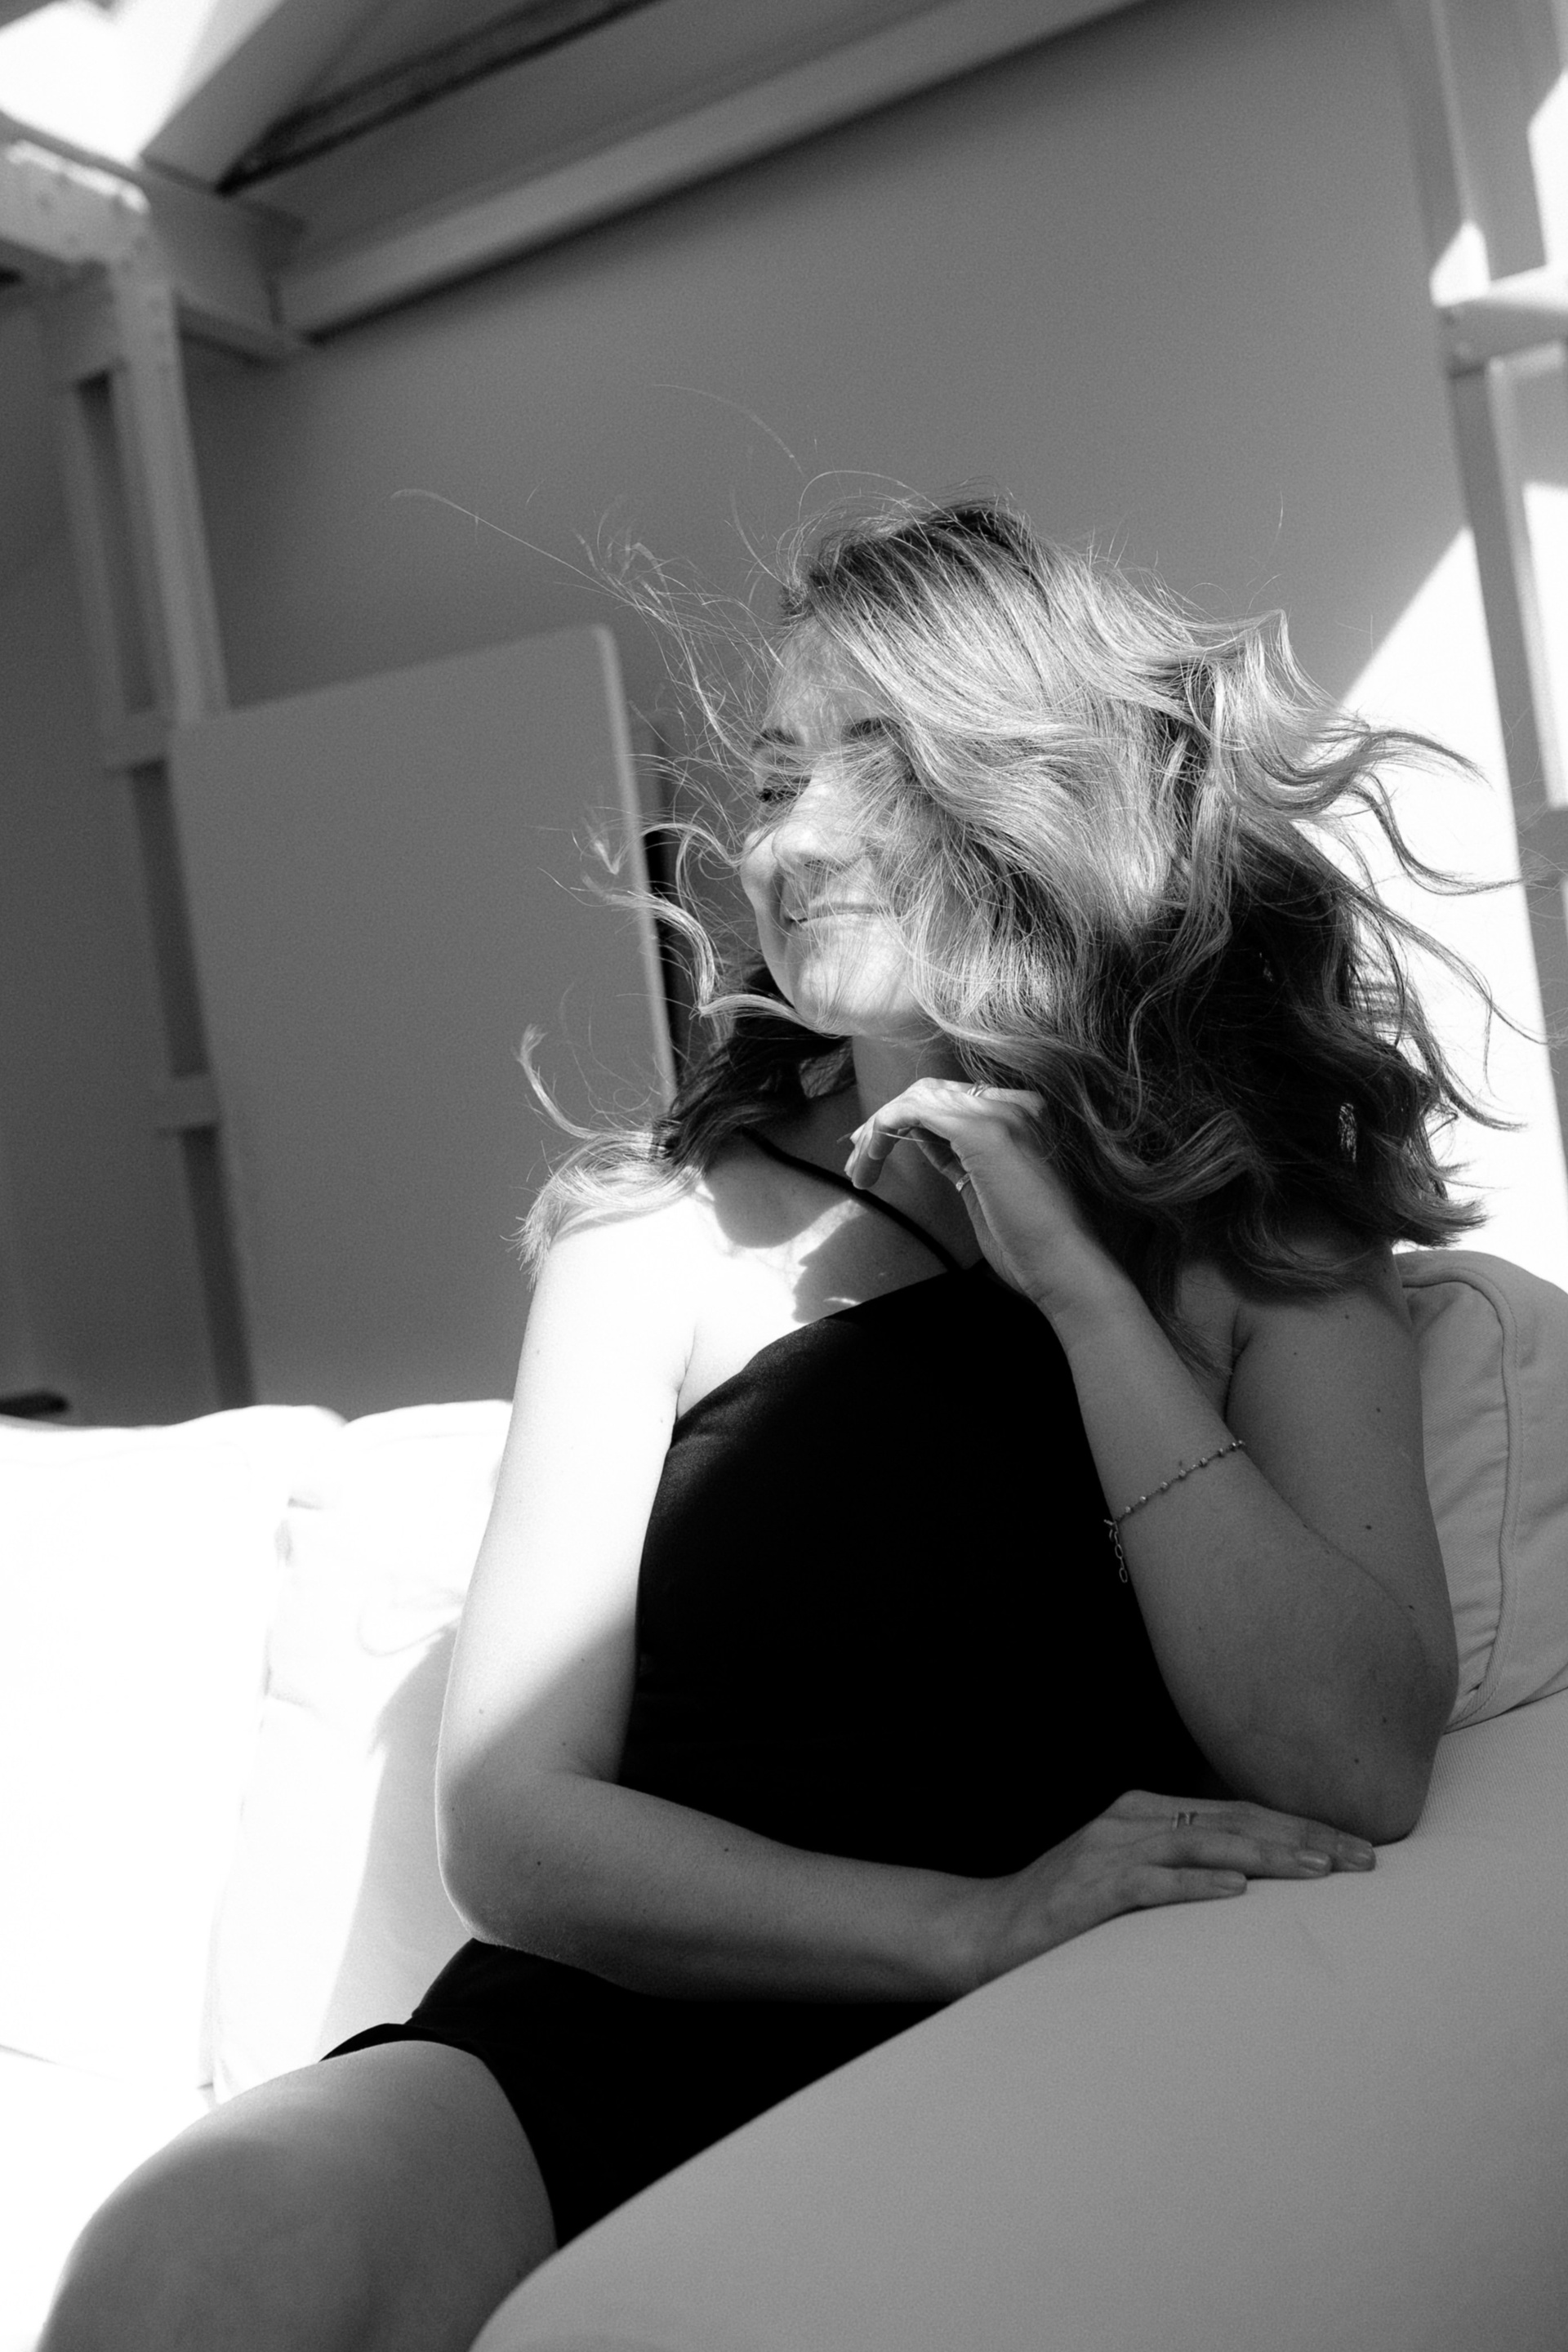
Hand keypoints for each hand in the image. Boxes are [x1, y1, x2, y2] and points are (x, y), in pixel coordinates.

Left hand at [845, 1077, 1107, 1309]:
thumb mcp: (988, 1191)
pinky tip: (870, 1163)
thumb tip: (927, 1141)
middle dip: (887, 1121)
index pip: (952, 1102)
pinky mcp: (981, 1132)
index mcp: (1022, 1116)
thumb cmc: (1032, 1247)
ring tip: (859, 1169)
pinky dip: (882, 1133)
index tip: (877, 1152)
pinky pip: (912, 1113)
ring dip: (878, 1131)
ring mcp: (1000, 1114)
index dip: (909, 1121)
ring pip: (917, 1099)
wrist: (1066, 1268)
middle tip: (859, 1158)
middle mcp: (1015, 1105)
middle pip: (931, 1093)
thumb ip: (962, 1160)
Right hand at [947, 1788, 1377, 1993]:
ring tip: (1321, 1870)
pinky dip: (1197, 1886)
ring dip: (1268, 1857)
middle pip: (1233, 1822)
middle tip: (1364, 1859)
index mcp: (1145, 1814)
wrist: (984, 1932)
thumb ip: (1180, 1873)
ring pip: (1204, 1845)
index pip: (1239, 1813)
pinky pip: (1153, 1885)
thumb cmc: (1065, 1916)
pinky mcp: (1090, 1890)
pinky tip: (1239, 1894)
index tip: (1356, 1849)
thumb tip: (1256, 1889)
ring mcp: (1109, 1852)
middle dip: (1304, 1838)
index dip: (1300, 1827)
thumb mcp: (1128, 1882)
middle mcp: (1131, 1821)